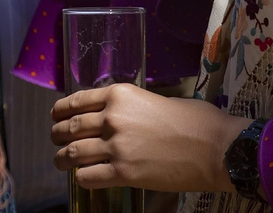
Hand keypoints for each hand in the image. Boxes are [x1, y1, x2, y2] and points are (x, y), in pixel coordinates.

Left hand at [50, 83, 243, 193]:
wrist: (216, 147)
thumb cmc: (196, 121)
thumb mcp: (157, 99)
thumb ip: (132, 107)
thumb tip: (119, 117)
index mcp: (120, 94)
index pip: (77, 101)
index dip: (61, 110)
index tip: (55, 116)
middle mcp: (113, 117)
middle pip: (70, 127)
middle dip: (58, 135)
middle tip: (56, 140)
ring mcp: (116, 146)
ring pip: (73, 153)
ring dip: (62, 159)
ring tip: (61, 162)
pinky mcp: (124, 173)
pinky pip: (88, 177)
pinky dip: (82, 178)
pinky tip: (84, 178)